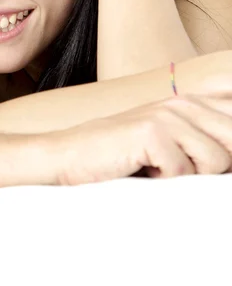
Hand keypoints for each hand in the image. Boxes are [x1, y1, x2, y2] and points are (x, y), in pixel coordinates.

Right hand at [52, 95, 231, 184]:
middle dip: (214, 168)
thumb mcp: (171, 149)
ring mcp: (167, 114)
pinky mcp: (151, 131)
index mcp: (191, 104)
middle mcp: (183, 103)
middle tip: (178, 169)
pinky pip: (185, 172)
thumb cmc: (120, 160)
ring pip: (217, 160)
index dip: (227, 147)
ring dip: (188, 177)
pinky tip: (141, 171)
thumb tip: (231, 158)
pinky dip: (163, 182)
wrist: (69, 158)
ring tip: (158, 170)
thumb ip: (207, 145)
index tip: (202, 160)